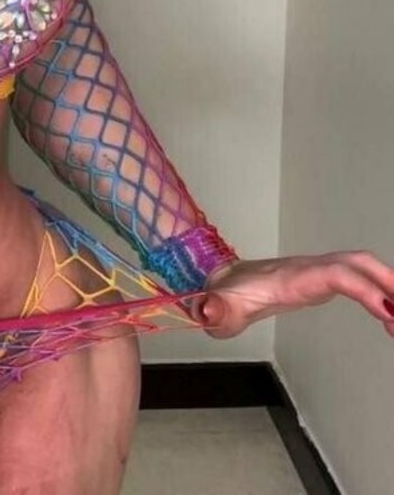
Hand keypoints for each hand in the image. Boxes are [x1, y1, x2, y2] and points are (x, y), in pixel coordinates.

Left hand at [191, 252, 393, 340]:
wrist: (222, 280)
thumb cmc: (224, 296)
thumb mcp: (215, 308)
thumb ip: (212, 310)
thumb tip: (205, 311)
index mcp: (292, 278)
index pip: (334, 275)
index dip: (363, 288)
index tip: (388, 312)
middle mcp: (310, 269)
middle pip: (358, 262)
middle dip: (388, 281)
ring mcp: (318, 272)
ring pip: (361, 267)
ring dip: (388, 285)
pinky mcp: (322, 279)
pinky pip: (357, 278)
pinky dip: (378, 291)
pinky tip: (390, 317)